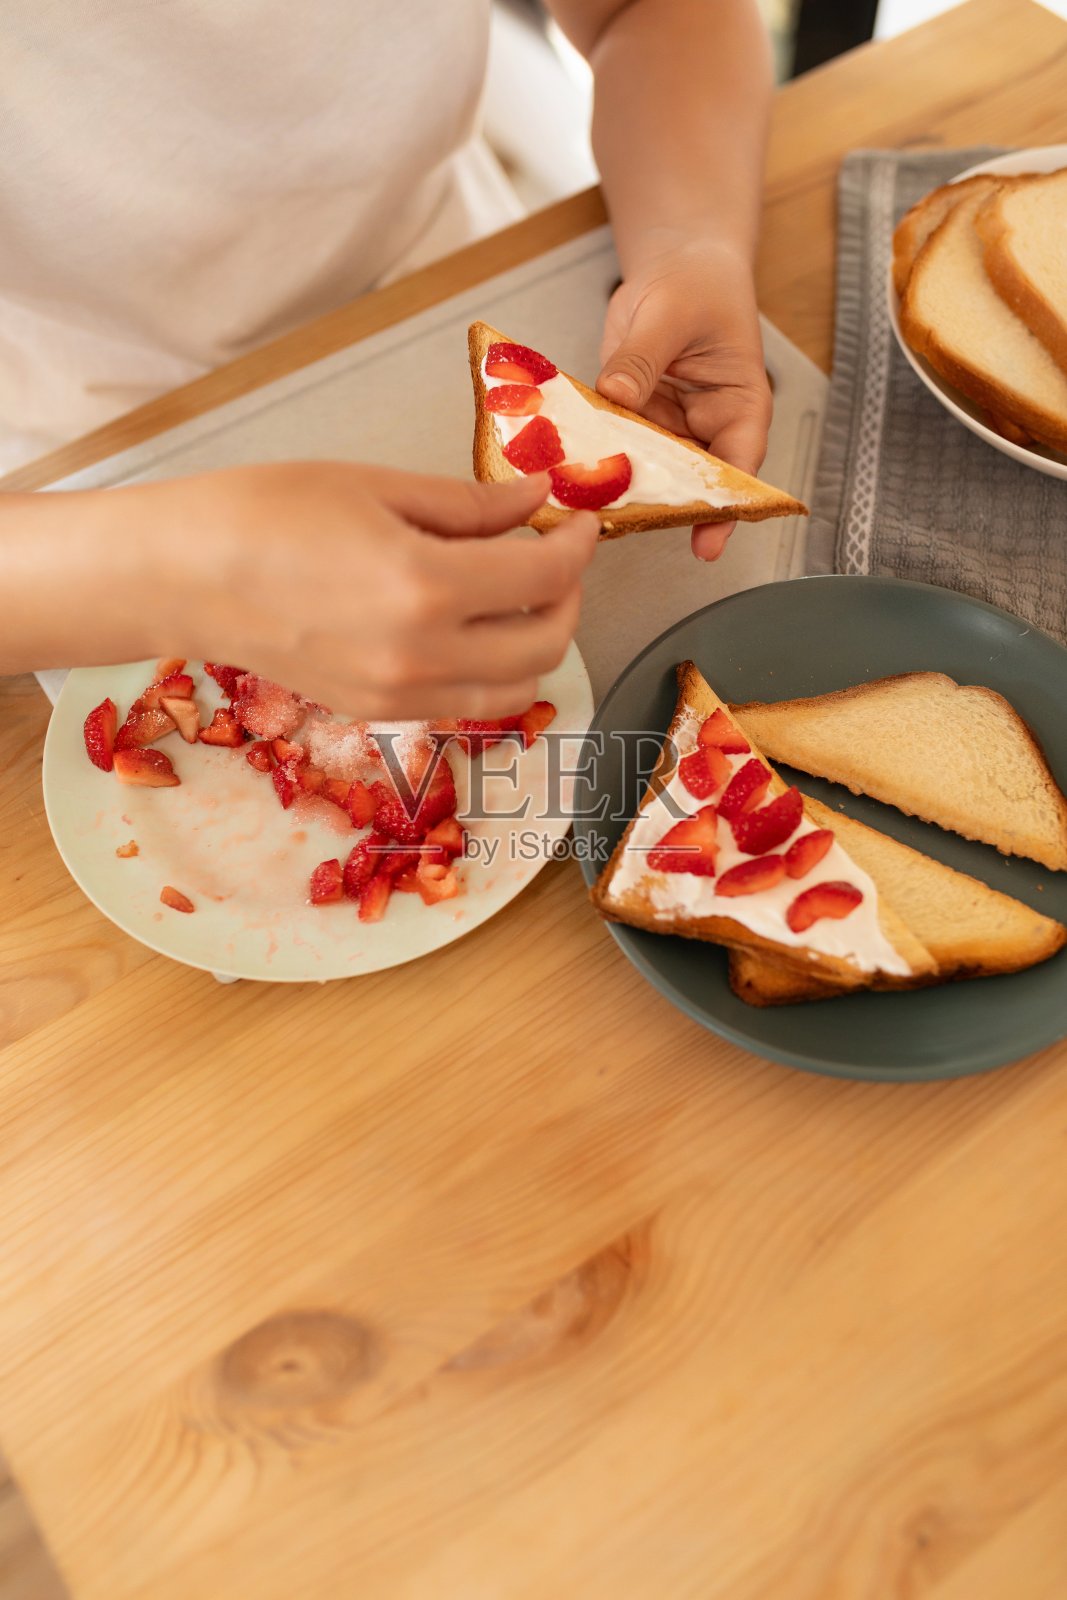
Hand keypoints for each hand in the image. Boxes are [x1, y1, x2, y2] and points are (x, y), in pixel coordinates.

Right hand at [145, 462, 597, 719]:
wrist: (187, 577)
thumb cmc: (267, 512)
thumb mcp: (378, 487)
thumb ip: (470, 505)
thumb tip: (535, 500)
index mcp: (428, 587)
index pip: (545, 576)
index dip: (578, 545)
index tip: (580, 520)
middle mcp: (425, 656)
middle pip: (547, 643)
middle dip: (569, 596)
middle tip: (556, 555)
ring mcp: (403, 695)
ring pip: (517, 688)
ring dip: (538, 642)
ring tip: (520, 596)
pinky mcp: (379, 713)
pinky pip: (468, 704)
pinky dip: (493, 670)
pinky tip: (473, 627)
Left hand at [597, 236, 771, 560]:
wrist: (677, 265)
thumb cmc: (697, 285)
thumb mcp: (671, 313)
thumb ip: (642, 357)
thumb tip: (616, 392)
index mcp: (738, 406)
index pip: (738, 465)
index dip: (723, 508)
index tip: (705, 541)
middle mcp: (705, 428)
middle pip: (689, 481)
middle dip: (660, 506)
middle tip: (628, 524)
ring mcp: (666, 429)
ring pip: (646, 470)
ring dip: (619, 486)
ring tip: (588, 504)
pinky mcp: (631, 421)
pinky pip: (615, 447)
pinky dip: (593, 458)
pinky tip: (567, 469)